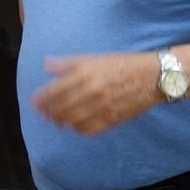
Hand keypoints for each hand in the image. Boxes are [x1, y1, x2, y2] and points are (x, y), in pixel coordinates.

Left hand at [33, 52, 160, 133]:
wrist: (153, 76)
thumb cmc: (123, 65)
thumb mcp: (95, 58)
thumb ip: (68, 64)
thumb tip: (47, 65)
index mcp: (84, 75)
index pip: (53, 92)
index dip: (41, 100)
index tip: (36, 104)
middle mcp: (90, 92)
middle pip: (60, 110)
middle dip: (49, 113)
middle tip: (45, 114)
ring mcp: (101, 108)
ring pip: (72, 122)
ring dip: (62, 123)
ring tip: (58, 121)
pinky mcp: (112, 120)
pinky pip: (88, 130)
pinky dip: (79, 129)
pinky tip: (77, 125)